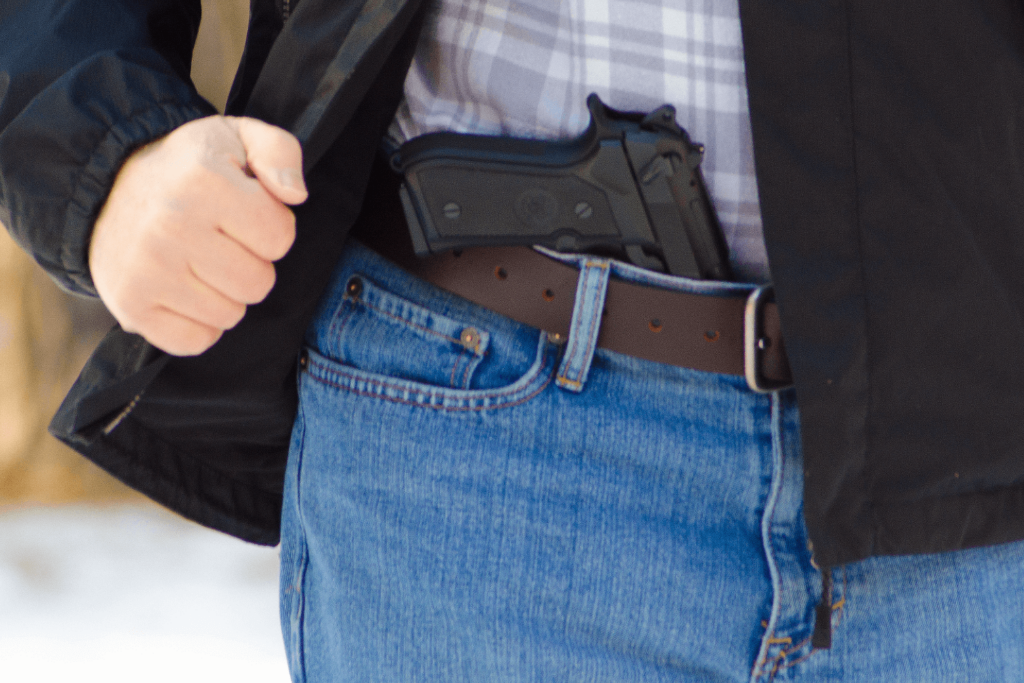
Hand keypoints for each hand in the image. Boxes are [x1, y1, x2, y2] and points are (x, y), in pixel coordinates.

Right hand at [89, 115, 306, 355]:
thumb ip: (281, 153)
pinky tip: (185, 291)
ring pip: (231, 315)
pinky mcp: (131, 306)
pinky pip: (197, 341)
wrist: (108, 185)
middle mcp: (171, 227)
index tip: (244, 215)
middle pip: (258, 284)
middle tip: (222, 242)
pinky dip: (199, 324)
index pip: (280, 239)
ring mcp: (147, 271)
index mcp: (205, 183)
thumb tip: (294, 196)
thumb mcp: (238, 138)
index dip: (271, 229)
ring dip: (226, 295)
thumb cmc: (189, 168)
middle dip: (251, 265)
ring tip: (200, 262)